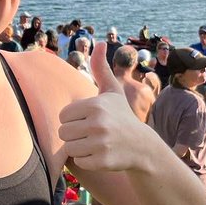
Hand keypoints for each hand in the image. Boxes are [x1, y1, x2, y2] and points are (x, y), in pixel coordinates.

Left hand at [58, 43, 148, 171]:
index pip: (63, 116)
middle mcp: (98, 123)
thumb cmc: (121, 116)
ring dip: (79, 148)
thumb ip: (101, 68)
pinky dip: (87, 160)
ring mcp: (101, 143)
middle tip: (92, 134)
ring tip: (95, 143)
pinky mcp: (102, 161)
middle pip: (63, 132)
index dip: (73, 119)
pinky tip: (100, 155)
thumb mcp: (112, 92)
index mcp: (96, 105)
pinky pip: (79, 162)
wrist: (142, 146)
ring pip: (69, 148)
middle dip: (74, 135)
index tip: (88, 120)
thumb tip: (99, 42)